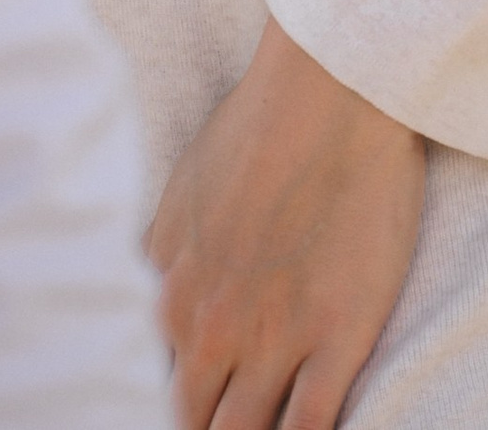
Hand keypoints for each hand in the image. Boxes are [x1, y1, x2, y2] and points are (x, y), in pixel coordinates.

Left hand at [145, 14, 425, 429]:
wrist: (328, 90)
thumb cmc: (256, 129)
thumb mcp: (180, 197)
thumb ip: (160, 262)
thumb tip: (150, 302)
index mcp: (168, 296)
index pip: (149, 391)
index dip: (168, 410)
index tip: (188, 411)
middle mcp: (212, 329)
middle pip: (195, 427)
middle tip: (222, 424)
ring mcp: (275, 340)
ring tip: (258, 429)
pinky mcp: (338, 339)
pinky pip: (312, 429)